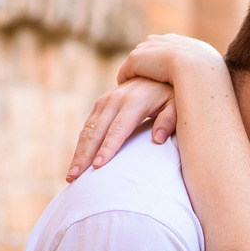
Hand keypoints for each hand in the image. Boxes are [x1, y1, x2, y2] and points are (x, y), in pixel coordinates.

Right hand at [66, 35, 226, 181]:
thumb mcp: (177, 105)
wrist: (157, 72)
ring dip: (78, 153)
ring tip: (71, 176)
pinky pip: (87, 126)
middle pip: (97, 131)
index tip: (99, 167)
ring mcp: (106, 100)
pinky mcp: (101, 103)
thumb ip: (169, 120)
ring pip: (88, 130)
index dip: (108, 148)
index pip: (118, 129)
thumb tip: (158, 139)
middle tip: (75, 178)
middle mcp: (116, 99)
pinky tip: (77, 161)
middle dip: (85, 155)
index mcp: (134, 102)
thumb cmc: (171, 94)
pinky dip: (81, 144)